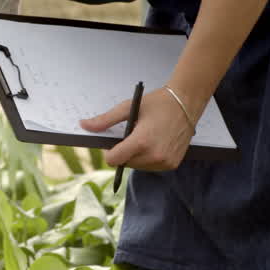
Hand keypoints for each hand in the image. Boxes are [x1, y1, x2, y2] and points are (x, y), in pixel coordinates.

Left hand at [80, 87, 196, 170]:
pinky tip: (155, 143)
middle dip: (124, 152)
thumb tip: (83, 125)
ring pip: (137, 167)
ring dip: (136, 156)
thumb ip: (105, 120)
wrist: (187, 103)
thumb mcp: (129, 107)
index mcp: (142, 142)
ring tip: (146, 137)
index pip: (113, 159)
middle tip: (135, 134)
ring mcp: (165, 162)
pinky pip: (151, 167)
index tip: (116, 140)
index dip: (110, 151)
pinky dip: (148, 158)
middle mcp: (154, 156)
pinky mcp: (172, 165)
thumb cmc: (157, 103)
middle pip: (124, 163)